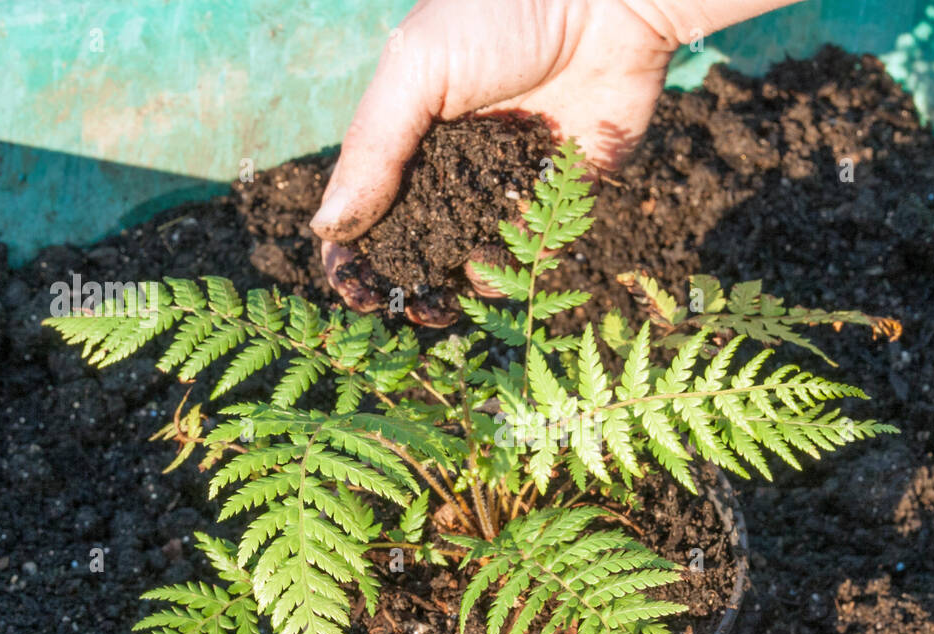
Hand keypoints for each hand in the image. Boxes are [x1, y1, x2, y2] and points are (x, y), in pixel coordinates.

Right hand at [310, 0, 683, 311]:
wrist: (606, 4)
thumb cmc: (499, 17)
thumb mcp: (417, 69)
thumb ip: (373, 147)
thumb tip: (327, 228)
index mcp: (407, 138)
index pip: (364, 209)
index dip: (350, 253)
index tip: (348, 284)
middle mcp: (449, 171)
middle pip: (410, 247)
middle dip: (395, 282)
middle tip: (390, 305)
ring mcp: (501, 191)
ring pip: (462, 262)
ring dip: (444, 291)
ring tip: (435, 304)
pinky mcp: (554, 202)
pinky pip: (521, 254)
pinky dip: (503, 271)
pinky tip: (486, 270)